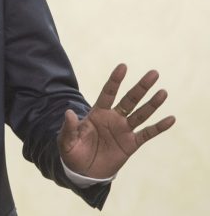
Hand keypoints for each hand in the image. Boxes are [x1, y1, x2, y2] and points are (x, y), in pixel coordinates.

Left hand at [58, 63, 174, 178]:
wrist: (84, 172)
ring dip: (152, 104)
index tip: (123, 66)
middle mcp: (113, 118)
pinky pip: (147, 133)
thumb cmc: (73, 152)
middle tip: (154, 73)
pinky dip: (159, 127)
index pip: (108, 93)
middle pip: (129, 99)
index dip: (115, 80)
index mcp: (97, 113)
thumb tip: (69, 112)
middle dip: (141, 87)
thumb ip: (69, 127)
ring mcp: (123, 130)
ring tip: (163, 92)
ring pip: (141, 114)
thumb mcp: (67, 140)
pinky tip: (171, 118)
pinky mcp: (131, 144)